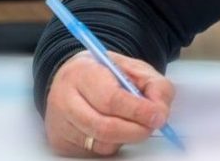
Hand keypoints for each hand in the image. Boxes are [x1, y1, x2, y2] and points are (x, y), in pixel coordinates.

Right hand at [43, 50, 175, 156]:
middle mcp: (64, 99)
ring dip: (125, 137)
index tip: (157, 116)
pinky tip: (114, 127)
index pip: (111, 99)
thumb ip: (154, 86)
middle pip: (103, 127)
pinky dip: (112, 143)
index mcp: (82, 72)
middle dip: (135, 130)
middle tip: (152, 125)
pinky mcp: (60, 142)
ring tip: (133, 122)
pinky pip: (94, 151)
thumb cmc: (105, 73)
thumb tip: (160, 112)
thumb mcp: (134, 68)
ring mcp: (59, 123)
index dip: (138, 111)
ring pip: (100, 143)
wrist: (74, 77)